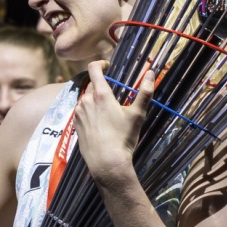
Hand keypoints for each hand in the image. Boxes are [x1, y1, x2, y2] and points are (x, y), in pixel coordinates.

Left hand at [73, 61, 145, 186]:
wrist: (106, 163)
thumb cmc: (123, 138)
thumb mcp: (137, 115)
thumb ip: (145, 92)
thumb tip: (151, 72)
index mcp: (100, 95)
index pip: (94, 68)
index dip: (100, 63)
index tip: (108, 66)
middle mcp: (86, 101)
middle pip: (92, 85)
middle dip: (102, 85)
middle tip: (114, 94)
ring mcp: (79, 113)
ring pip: (86, 99)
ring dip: (95, 99)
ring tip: (108, 111)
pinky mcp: (76, 125)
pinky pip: (82, 112)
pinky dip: (90, 111)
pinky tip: (100, 123)